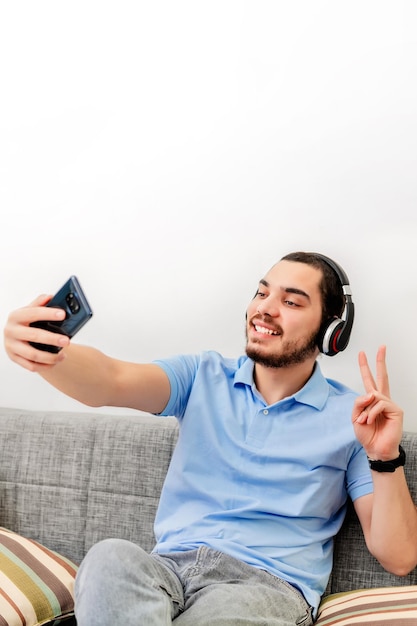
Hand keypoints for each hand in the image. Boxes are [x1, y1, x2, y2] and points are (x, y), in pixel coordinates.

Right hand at [3, 295, 69, 370]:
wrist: (14, 337)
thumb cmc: (25, 322)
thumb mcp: (30, 310)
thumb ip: (39, 303)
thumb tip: (50, 296)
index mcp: (15, 316)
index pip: (32, 313)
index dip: (48, 313)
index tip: (63, 314)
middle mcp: (11, 331)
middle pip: (34, 335)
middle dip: (52, 339)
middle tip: (66, 341)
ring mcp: (11, 346)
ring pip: (32, 354)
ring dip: (50, 356)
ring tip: (63, 355)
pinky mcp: (14, 358)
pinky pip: (31, 366)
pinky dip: (45, 366)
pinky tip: (56, 362)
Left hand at [352, 345, 402, 460]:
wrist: (375, 449)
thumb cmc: (367, 434)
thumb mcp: (355, 417)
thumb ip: (358, 402)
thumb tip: (370, 393)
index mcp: (371, 400)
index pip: (369, 380)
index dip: (365, 366)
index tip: (362, 354)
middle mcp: (382, 400)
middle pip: (382, 376)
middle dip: (381, 361)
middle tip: (382, 347)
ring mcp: (390, 404)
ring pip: (374, 396)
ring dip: (365, 410)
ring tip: (365, 421)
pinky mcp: (396, 410)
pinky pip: (379, 404)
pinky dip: (372, 413)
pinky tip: (371, 421)